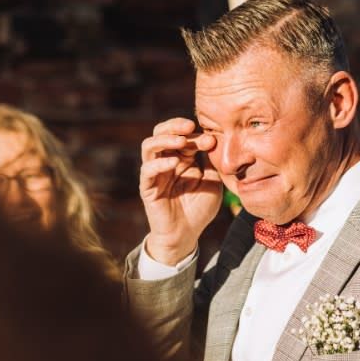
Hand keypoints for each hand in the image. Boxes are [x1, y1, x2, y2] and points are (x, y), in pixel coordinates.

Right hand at [139, 118, 223, 265]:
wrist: (186, 234)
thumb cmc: (199, 207)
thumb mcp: (212, 180)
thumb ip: (210, 161)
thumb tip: (212, 137)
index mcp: (181, 157)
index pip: (183, 135)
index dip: (195, 134)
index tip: (212, 140)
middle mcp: (165, 161)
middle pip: (161, 132)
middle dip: (174, 126)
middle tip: (190, 126)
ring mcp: (154, 172)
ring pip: (149, 146)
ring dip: (164, 139)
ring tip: (181, 141)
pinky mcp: (147, 187)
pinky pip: (147, 170)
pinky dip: (159, 164)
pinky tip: (174, 164)